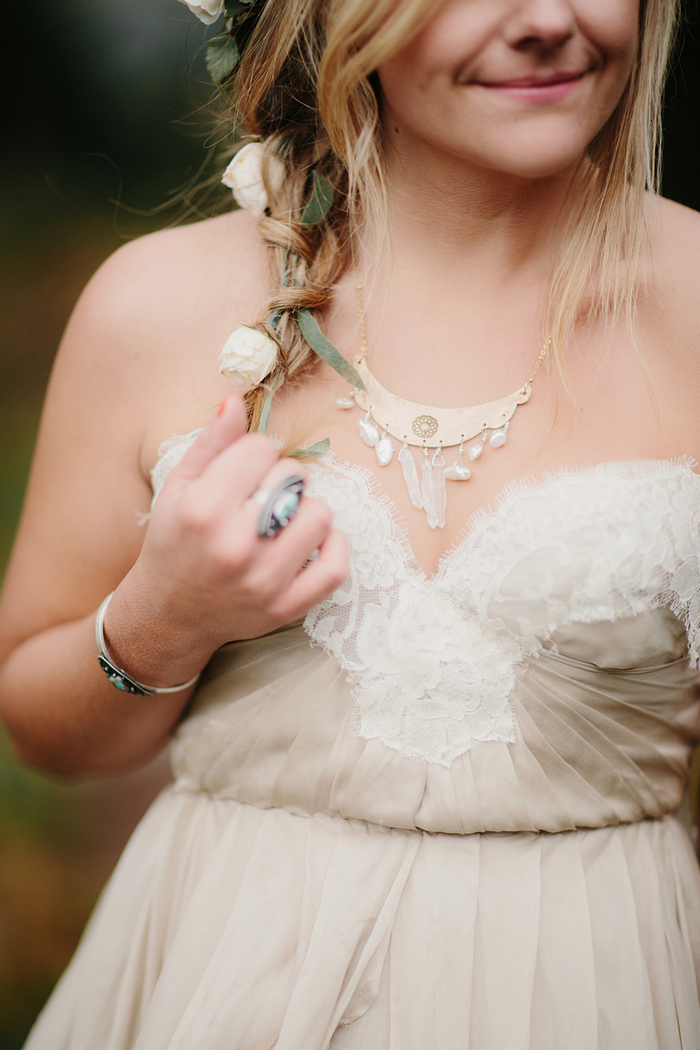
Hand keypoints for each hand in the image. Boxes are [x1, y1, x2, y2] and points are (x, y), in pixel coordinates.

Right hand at [106, 396, 347, 684]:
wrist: (169, 614)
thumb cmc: (174, 544)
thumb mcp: (179, 488)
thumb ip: (211, 444)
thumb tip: (236, 401)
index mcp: (203, 509)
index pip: (262, 448)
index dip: (256, 454)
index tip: (245, 471)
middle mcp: (234, 545)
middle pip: (294, 478)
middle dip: (282, 479)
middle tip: (263, 497)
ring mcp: (263, 581)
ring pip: (321, 516)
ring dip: (306, 512)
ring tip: (283, 522)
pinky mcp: (285, 607)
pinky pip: (336, 566)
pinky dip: (333, 547)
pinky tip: (311, 543)